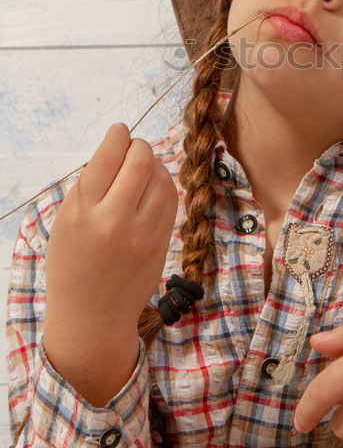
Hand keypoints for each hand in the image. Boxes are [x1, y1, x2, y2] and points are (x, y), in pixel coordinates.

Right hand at [44, 123, 177, 401]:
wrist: (92, 317)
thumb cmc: (74, 266)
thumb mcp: (66, 224)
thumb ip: (88, 188)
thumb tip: (116, 151)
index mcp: (82, 212)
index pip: (106, 158)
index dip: (116, 136)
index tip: (120, 130)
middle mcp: (114, 220)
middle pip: (139, 162)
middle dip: (139, 145)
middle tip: (134, 145)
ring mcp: (142, 232)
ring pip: (161, 178)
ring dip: (155, 163)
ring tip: (144, 166)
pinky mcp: (161, 242)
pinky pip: (171, 200)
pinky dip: (165, 184)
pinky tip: (155, 184)